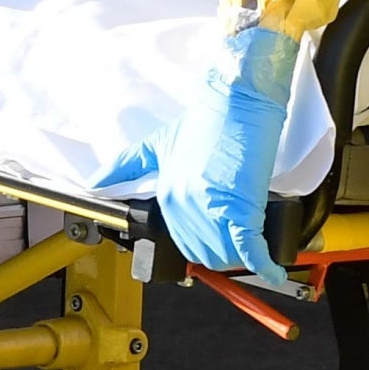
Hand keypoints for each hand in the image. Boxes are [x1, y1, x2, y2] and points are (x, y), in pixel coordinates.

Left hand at [97, 24, 296, 284]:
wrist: (237, 100)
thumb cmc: (207, 119)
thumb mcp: (159, 143)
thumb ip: (126, 165)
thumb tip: (96, 183)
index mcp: (167, 193)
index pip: (182, 240)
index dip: (203, 242)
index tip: (219, 238)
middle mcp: (185, 203)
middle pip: (206, 252)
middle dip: (223, 252)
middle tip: (238, 240)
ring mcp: (212, 206)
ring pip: (227, 255)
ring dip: (242, 257)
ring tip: (253, 245)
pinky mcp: (241, 206)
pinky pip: (250, 248)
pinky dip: (264, 263)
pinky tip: (272, 269)